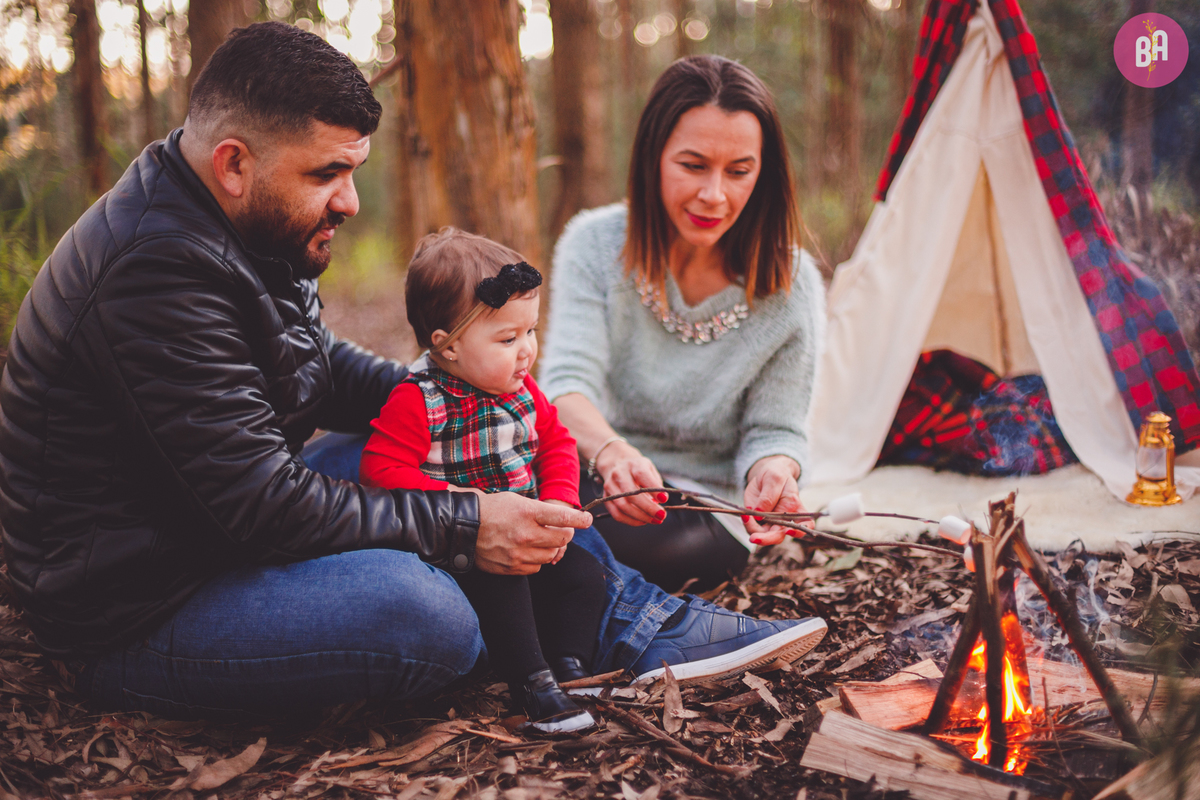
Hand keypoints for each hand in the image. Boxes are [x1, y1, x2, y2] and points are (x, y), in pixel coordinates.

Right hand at [475, 492, 592, 574]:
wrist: (462, 527)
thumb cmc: (491, 510)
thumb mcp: (516, 500)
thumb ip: (540, 511)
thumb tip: (564, 520)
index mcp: (527, 512)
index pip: (563, 518)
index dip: (580, 520)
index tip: (587, 520)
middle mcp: (525, 534)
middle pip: (562, 540)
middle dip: (565, 534)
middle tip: (561, 530)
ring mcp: (518, 553)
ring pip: (551, 556)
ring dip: (551, 548)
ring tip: (540, 540)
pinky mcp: (512, 568)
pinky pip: (536, 567)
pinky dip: (536, 560)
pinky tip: (527, 550)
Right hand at [595, 441, 668, 526]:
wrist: (617, 464)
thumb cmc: (638, 470)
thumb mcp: (650, 470)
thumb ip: (656, 485)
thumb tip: (660, 502)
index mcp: (633, 464)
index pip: (642, 475)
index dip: (654, 489)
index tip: (664, 499)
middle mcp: (619, 474)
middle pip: (631, 494)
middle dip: (648, 508)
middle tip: (661, 515)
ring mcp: (610, 486)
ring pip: (623, 506)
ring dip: (640, 517)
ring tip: (654, 520)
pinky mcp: (605, 497)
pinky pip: (616, 514)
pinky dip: (630, 521)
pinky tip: (642, 521)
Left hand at [742, 455, 802, 546]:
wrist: (768, 474)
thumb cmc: (776, 474)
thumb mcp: (774, 478)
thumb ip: (769, 495)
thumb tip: (760, 513)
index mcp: (796, 508)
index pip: (805, 525)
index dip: (799, 531)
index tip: (788, 531)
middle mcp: (786, 519)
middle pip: (780, 535)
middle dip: (767, 539)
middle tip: (754, 538)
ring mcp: (772, 522)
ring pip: (765, 535)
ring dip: (753, 531)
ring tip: (745, 517)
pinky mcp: (760, 522)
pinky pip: (754, 529)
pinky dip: (748, 525)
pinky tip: (745, 515)